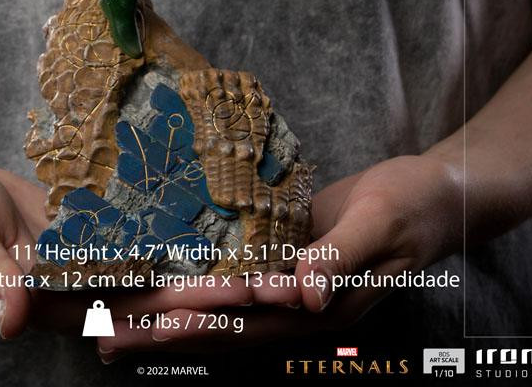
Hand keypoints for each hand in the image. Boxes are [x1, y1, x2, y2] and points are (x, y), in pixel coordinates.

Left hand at [94, 154, 461, 357]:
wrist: (428, 195)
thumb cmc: (411, 207)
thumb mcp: (379, 225)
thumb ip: (340, 259)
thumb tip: (303, 294)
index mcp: (320, 308)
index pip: (249, 322)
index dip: (201, 324)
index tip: (153, 325)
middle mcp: (296, 307)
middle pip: (221, 327)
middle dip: (164, 333)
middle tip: (104, 337)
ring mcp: (287, 287)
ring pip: (219, 308)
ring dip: (169, 316)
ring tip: (114, 324)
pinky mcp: (281, 258)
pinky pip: (233, 278)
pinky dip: (196, 285)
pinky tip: (164, 281)